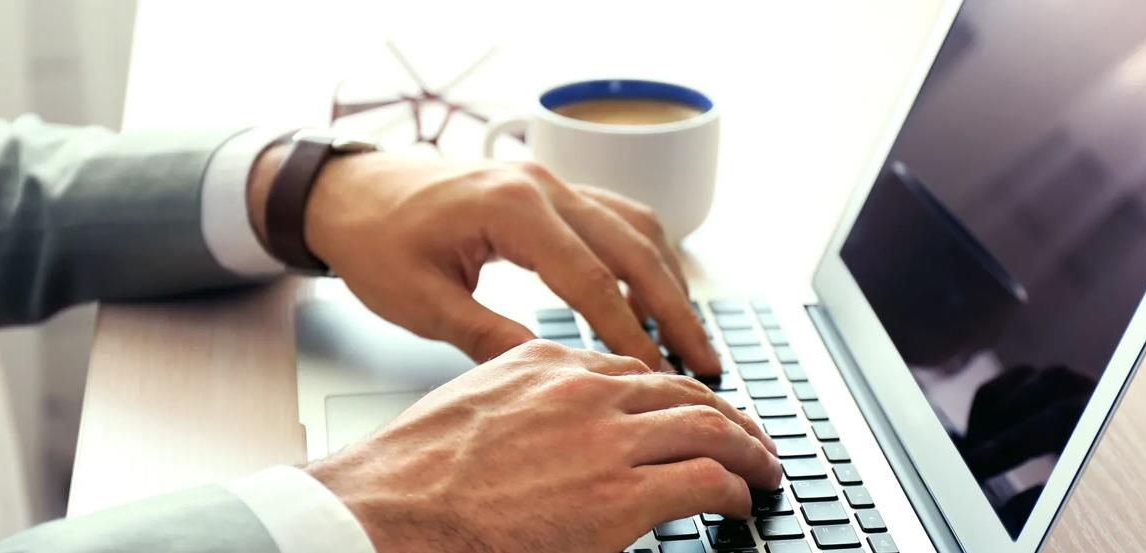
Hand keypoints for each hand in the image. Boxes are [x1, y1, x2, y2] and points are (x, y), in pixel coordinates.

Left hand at [248, 147, 718, 373]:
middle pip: (634, 248)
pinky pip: (616, 216)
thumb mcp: (421, 302)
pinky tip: (654, 291)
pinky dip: (644, 255)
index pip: (591, 281)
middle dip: (675, 309)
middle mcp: (542, 185)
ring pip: (635, 226)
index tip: (657, 375)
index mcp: (511, 209)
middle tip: (704, 359)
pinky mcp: (548, 187)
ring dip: (668, 280)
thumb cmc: (374, 241)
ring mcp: (549, 180)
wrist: (348, 190)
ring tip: (688, 334)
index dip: (630, 334)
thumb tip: (552, 375)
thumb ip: (489, 336)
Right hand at [305, 340, 780, 552]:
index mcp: (546, 362)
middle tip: (750, 438)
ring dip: (747, 448)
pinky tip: (741, 501)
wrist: (382, 515)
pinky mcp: (621, 495)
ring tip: (763, 468)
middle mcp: (584, 390)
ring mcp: (606, 439)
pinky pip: (705, 480)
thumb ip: (524, 403)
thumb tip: (552, 432)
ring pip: (708, 426)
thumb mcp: (472, 406)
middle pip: (682, 390)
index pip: (635, 369)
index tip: (692, 410)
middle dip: (727, 415)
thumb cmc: (412, 476)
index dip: (675, 394)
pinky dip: (735, 488)